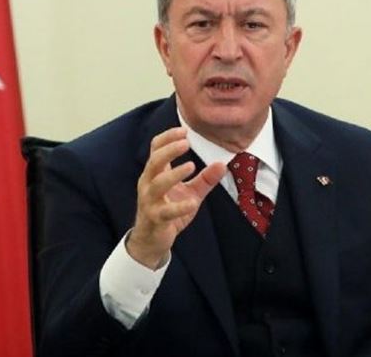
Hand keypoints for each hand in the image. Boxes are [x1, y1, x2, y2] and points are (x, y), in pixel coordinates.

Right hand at [128, 127, 226, 268]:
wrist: (153, 240)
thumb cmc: (169, 211)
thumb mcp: (191, 192)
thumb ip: (205, 179)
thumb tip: (222, 164)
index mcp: (155, 173)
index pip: (155, 149)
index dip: (167, 138)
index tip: (184, 131)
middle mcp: (149, 184)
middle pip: (154, 161)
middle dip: (169, 150)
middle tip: (186, 143)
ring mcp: (150, 201)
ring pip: (157, 184)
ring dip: (174, 174)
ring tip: (191, 166)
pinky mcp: (155, 219)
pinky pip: (165, 212)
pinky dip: (179, 207)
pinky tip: (193, 203)